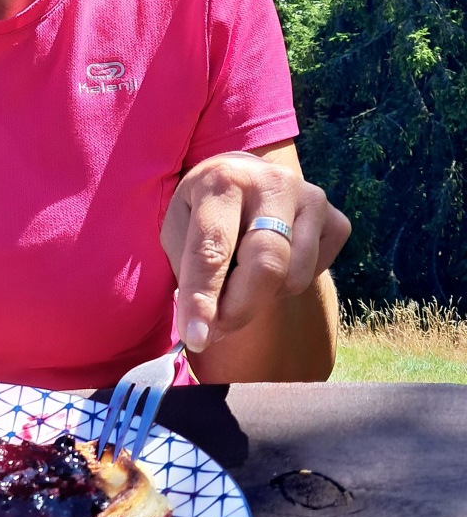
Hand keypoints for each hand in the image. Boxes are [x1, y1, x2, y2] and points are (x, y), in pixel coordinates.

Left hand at [160, 151, 350, 353]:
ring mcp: (312, 199)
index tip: (197, 338)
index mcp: (222, 181)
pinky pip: (317, 274)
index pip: (212, 249)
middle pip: (266, 264)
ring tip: (243, 276)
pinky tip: (275, 262)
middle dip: (239, 309)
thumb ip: (189, 271)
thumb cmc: (203, 212)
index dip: (203, 299)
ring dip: (263, 296)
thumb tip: (204, 328)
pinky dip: (291, 283)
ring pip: (294, 277)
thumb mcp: (179, 229)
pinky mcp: (336, 220)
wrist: (246, 178)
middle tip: (217, 330)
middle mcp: (273, 183)